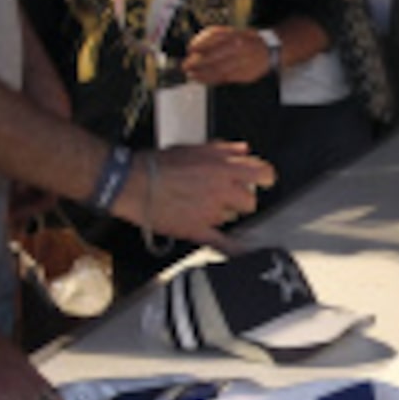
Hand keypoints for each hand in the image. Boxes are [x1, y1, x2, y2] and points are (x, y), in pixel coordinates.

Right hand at [127, 142, 273, 239]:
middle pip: (250, 201)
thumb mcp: (194, 147)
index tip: (263, 179)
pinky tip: (244, 252)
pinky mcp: (199, 230)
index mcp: (223, 168)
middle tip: (227, 194)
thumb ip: (223, 149)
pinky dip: (235, 249)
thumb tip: (242, 150)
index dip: (265, 176)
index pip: (263, 173)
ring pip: (232, 218)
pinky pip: (223, 243)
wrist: (133, 184)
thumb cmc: (158, 164)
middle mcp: (222, 191)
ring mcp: (212, 213)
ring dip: (223, 213)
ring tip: (202, 205)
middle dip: (241, 198)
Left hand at [182, 24, 277, 85]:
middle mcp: (239, 49)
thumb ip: (216, 37)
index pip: (214, 39)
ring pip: (218, 70)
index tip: (190, 49)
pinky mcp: (244, 75)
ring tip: (191, 75)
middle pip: (214, 57)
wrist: (270, 50)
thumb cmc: (249, 41)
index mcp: (235, 36)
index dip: (200, 45)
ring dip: (202, 74)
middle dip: (197, 63)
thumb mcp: (233, 31)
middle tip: (186, 65)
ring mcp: (242, 63)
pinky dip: (211, 80)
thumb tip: (196, 44)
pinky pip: (224, 79)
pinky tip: (203, 80)